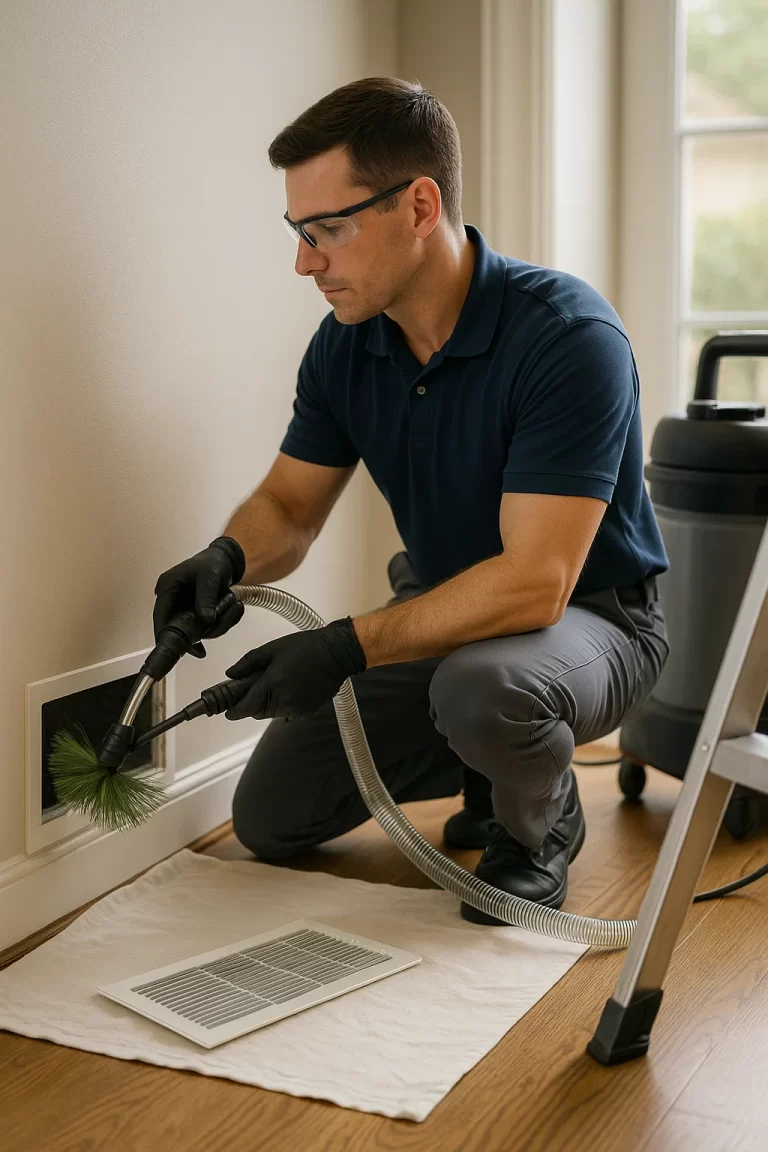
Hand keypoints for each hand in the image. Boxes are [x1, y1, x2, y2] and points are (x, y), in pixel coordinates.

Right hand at [153, 536, 245, 657]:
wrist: (225, 559)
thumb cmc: (213, 562)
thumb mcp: (210, 576)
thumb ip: (206, 597)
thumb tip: (206, 619)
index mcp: (168, 586)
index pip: (160, 616)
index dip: (165, 634)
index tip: (176, 647)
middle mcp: (172, 600)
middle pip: (178, 628)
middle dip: (199, 632)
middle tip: (217, 626)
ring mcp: (183, 608)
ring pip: (195, 631)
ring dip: (215, 626)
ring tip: (232, 607)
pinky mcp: (195, 614)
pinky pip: (206, 627)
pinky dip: (220, 623)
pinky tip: (232, 610)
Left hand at [223, 617, 366, 719]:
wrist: (337, 653)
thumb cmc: (306, 647)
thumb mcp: (272, 649)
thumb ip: (248, 663)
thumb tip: (230, 674)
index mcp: (272, 686)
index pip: (244, 708)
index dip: (232, 710)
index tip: (226, 708)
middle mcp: (283, 702)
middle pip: (256, 713)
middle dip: (250, 703)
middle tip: (252, 685)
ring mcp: (297, 709)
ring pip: (271, 713)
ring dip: (267, 703)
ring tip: (275, 682)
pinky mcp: (308, 711)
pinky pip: (287, 712)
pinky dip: (283, 703)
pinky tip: (290, 686)